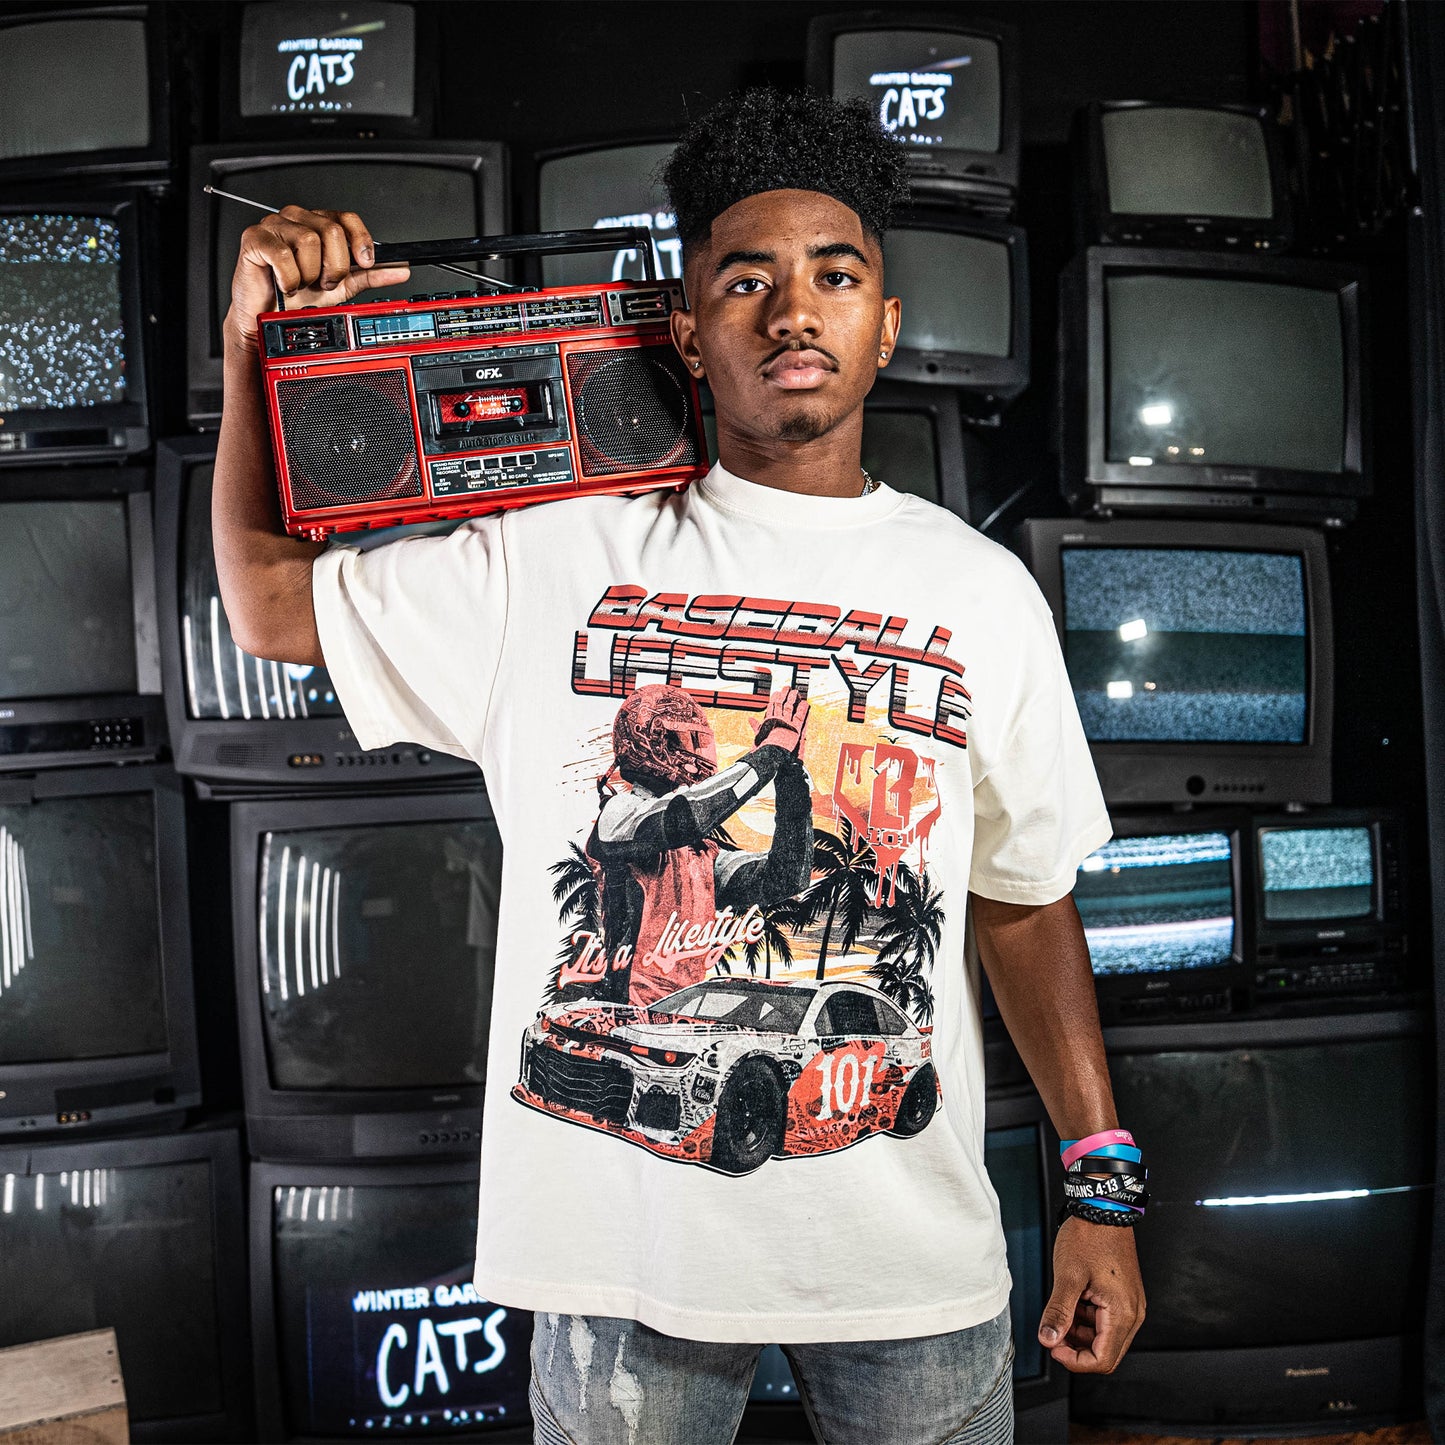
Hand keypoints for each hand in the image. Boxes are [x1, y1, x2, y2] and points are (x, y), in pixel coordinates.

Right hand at [223, 205, 411, 351]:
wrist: (269, 317)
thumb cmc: (300, 296)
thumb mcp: (342, 286)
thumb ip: (370, 276)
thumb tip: (400, 269)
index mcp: (318, 225)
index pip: (346, 218)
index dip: (360, 240)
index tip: (365, 261)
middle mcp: (298, 219)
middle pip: (332, 231)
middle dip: (334, 266)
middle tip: (323, 282)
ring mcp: (274, 225)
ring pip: (309, 242)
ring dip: (310, 274)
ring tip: (303, 283)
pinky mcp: (254, 237)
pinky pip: (283, 255)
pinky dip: (289, 277)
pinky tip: (285, 284)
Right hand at [751, 686, 808, 756]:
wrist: (771, 754)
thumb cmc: (764, 746)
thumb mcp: (758, 735)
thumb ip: (755, 726)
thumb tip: (750, 719)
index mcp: (768, 720)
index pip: (772, 706)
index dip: (775, 698)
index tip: (776, 693)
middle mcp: (777, 718)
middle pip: (781, 703)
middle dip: (784, 694)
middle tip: (786, 688)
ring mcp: (786, 722)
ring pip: (789, 706)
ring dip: (793, 698)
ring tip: (795, 691)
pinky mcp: (795, 727)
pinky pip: (800, 716)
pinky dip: (803, 709)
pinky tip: (805, 703)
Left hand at [1037, 1217, 1145, 1372]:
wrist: (1102, 1210)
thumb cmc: (1089, 1238)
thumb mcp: (1068, 1276)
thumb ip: (1058, 1311)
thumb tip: (1048, 1339)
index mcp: (1122, 1313)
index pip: (1103, 1360)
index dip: (1075, 1360)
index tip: (1053, 1347)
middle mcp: (1132, 1313)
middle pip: (1105, 1352)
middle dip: (1076, 1348)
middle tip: (1053, 1333)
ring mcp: (1129, 1305)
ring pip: (1104, 1337)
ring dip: (1080, 1333)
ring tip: (1061, 1312)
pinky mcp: (1123, 1296)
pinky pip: (1105, 1320)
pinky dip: (1086, 1319)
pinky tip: (1072, 1302)